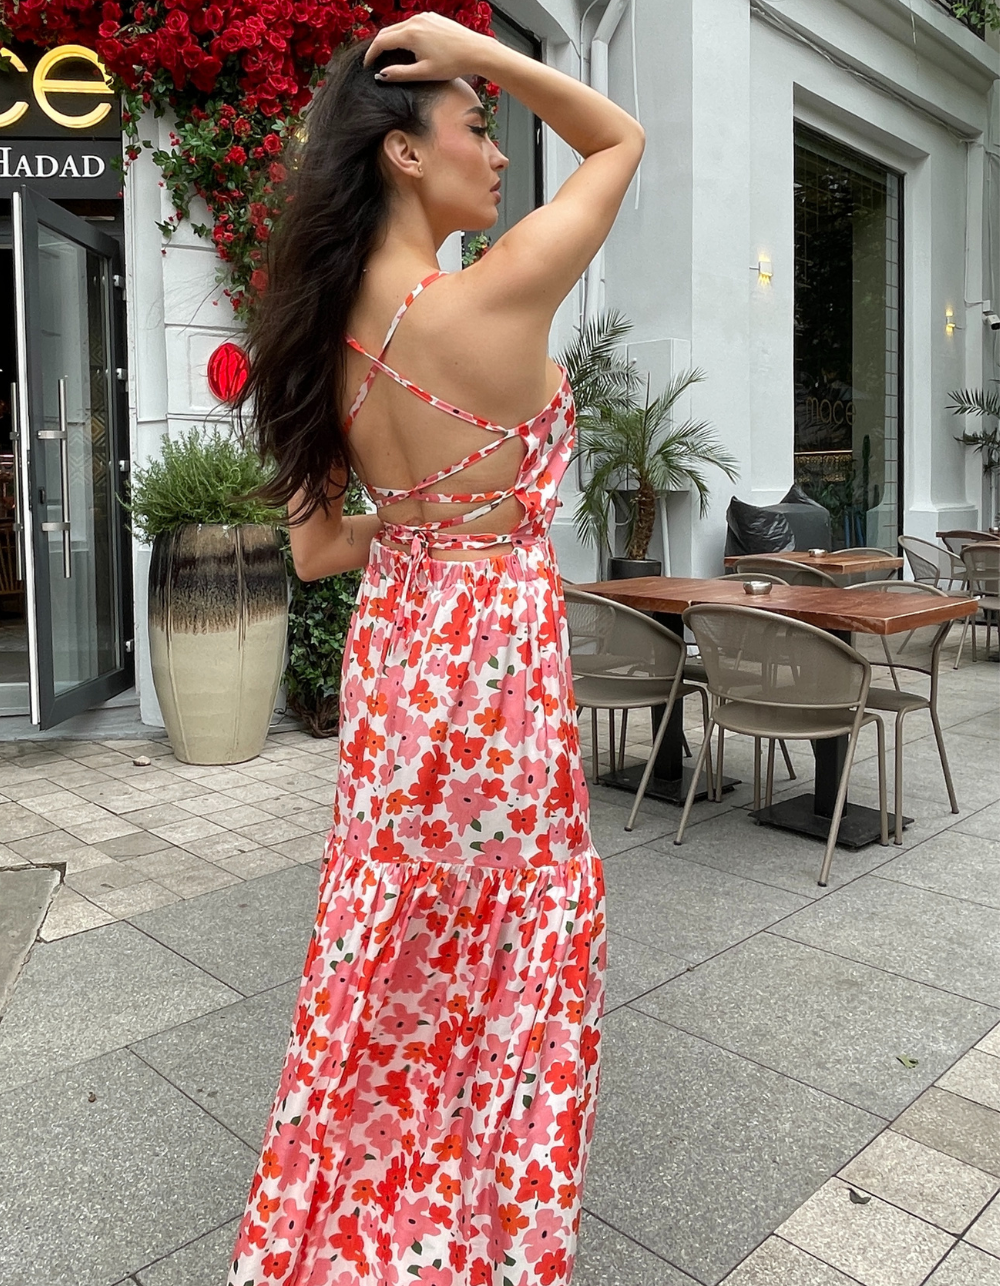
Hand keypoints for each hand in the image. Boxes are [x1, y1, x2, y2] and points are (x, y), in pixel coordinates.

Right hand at [364, 13, 490, 82]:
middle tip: (374, 61)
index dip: (371, 54)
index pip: (381, 41)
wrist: (475, 50)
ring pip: (399, 27)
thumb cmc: (452, 64)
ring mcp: (424, 17)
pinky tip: (406, 46)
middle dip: (378, 46)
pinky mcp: (432, 17)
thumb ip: (400, 73)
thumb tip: (381, 75)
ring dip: (391, 39)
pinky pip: (411, 24)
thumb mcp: (424, 73)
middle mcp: (415, 21)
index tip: (367, 65)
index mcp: (410, 34)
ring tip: (388, 54)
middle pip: (387, 32)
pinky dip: (403, 34)